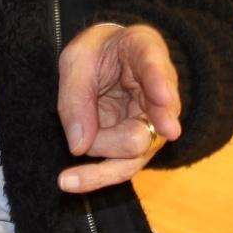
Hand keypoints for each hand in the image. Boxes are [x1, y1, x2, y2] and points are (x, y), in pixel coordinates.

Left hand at [56, 23, 180, 193]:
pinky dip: (96, 177)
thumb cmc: (95, 55)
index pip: (155, 64)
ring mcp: (153, 120)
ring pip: (138, 150)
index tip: (164, 98)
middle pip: (152, 121)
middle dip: (115, 137)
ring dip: (102, 162)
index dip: (159, 81)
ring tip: (67, 177)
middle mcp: (160, 90)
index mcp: (145, 49)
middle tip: (80, 142)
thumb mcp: (76, 60)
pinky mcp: (140, 144)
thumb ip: (76, 95)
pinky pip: (123, 165)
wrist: (106, 62)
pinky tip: (70, 182)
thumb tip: (79, 146)